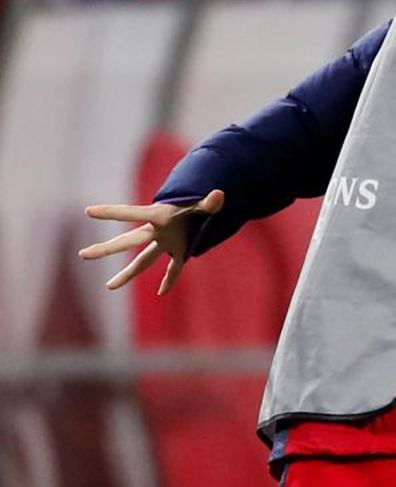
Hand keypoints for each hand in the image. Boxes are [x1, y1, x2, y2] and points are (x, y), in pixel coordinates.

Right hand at [78, 190, 224, 294]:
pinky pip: (173, 268)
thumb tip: (219, 195)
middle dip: (106, 249)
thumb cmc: (198, 199)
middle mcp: (158, 230)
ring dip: (127, 273)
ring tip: (109, 287)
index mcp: (159, 215)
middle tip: (83, 254)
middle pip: (129, 241)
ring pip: (143, 260)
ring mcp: (167, 242)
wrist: (203, 204)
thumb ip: (210, 201)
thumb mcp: (203, 200)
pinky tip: (163, 292)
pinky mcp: (181, 250)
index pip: (131, 213)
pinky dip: (170, 279)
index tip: (88, 210)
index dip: (111, 212)